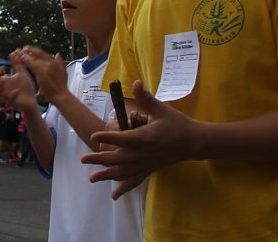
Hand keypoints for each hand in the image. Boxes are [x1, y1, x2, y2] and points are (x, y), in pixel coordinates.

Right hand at [0, 49, 37, 112]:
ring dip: (1, 86)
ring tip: (5, 78)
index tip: (2, 66)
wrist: (32, 100)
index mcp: (5, 82)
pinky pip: (10, 100)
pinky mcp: (14, 103)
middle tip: (0, 70)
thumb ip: (17, 64)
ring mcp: (8, 96)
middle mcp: (4, 89)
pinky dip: (12, 95)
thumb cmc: (25, 88)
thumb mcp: (22, 73)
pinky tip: (16, 90)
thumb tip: (12, 53)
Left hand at [17, 46, 67, 103]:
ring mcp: (46, 67)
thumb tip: (58, 54)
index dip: (34, 50)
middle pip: (38, 53)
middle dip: (29, 50)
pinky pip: (32, 64)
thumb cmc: (61, 87)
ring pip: (34, 58)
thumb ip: (60, 63)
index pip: (42, 53)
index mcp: (55, 62)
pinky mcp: (41, 72)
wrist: (61, 96)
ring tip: (19, 54)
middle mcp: (51, 62)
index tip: (28, 49)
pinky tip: (21, 59)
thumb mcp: (64, 72)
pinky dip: (26, 60)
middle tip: (22, 49)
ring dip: (26, 54)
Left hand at [80, 80, 197, 198]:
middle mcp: (145, 153)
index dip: (109, 136)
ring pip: (124, 172)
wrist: (193, 143)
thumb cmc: (176, 124)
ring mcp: (147, 164)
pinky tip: (114, 196)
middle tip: (83, 158)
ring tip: (91, 178)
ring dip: (107, 175)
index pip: (125, 138)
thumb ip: (146, 98)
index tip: (94, 135)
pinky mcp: (149, 169)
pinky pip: (135, 181)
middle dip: (100, 159)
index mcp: (147, 137)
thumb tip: (136, 82)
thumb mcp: (162, 109)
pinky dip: (124, 188)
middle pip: (119, 158)